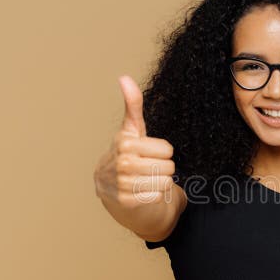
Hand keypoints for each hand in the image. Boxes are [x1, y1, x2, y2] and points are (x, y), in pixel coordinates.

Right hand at [93, 75, 175, 207]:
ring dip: (160, 182)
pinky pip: (157, 197)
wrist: (111, 189)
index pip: (167, 149)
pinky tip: (143, 192)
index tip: (149, 153)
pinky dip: (154, 195)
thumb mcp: (131, 130)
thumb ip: (133, 105)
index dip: (163, 152)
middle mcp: (121, 163)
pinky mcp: (127, 201)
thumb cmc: (128, 155)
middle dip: (163, 168)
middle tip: (149, 168)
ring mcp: (122, 184)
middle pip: (168, 166)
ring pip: (165, 182)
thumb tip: (124, 77)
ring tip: (147, 179)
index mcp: (125, 142)